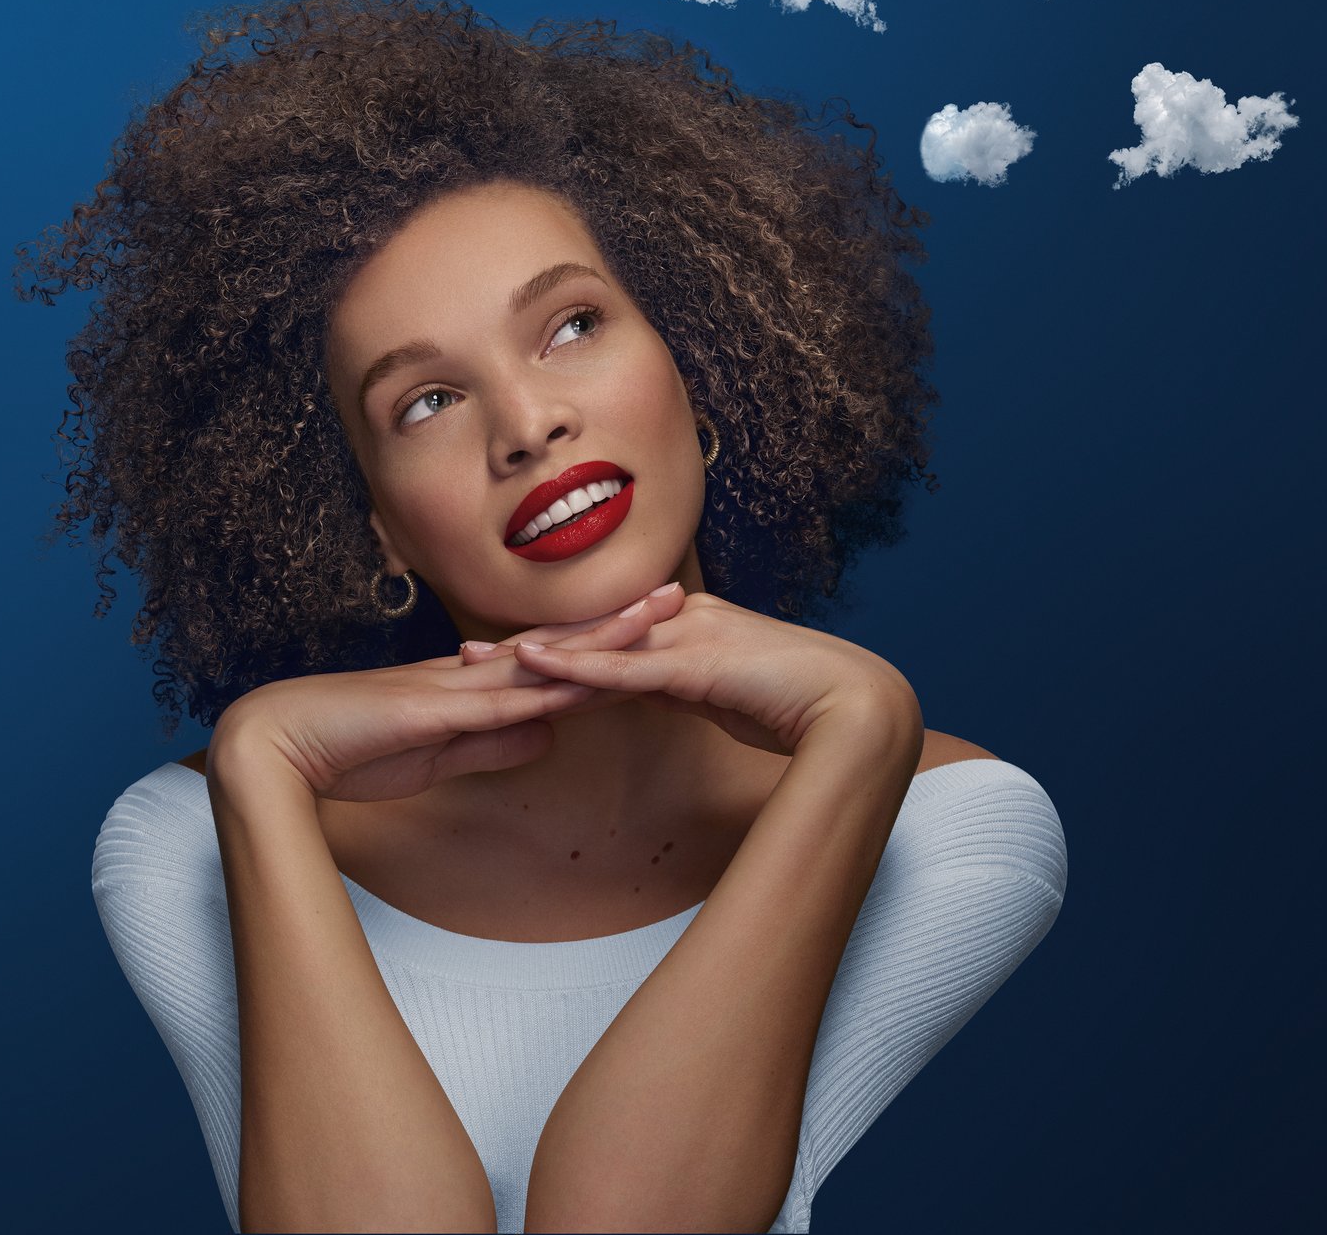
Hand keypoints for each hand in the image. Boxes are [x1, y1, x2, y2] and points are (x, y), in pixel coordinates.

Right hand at [210, 595, 669, 804]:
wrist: (280, 744)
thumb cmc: (348, 749)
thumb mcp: (439, 754)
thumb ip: (492, 741)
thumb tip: (548, 730)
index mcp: (472, 683)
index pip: (550, 657)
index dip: (602, 640)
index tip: (652, 626)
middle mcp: (470, 672)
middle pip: (560, 642)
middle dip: (620, 622)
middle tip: (679, 596)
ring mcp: (454, 686)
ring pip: (543, 658)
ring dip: (600, 640)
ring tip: (655, 618)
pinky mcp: (435, 709)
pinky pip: (501, 698)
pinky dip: (546, 687)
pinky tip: (588, 679)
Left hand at [462, 586, 918, 757]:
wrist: (860, 707)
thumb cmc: (805, 707)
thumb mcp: (731, 696)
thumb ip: (690, 688)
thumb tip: (653, 693)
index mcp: (696, 625)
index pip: (614, 636)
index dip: (560, 646)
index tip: (507, 657)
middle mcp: (687, 619)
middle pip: (593, 632)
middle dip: (530, 646)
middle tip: (466, 656)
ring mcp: (693, 635)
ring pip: (601, 645)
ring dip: (539, 655)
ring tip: (480, 662)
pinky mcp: (699, 663)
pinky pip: (627, 667)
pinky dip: (578, 666)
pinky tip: (536, 667)